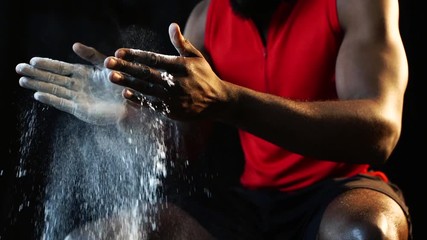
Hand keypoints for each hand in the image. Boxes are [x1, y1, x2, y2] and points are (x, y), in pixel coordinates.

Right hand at [16, 43, 125, 124]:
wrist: (131, 102)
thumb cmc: (122, 83)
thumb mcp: (106, 64)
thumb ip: (91, 55)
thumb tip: (74, 45)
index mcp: (83, 74)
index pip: (60, 68)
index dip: (46, 64)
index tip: (32, 60)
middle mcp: (77, 85)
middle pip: (52, 78)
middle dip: (36, 73)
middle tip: (18, 69)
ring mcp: (78, 98)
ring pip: (54, 90)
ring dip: (38, 85)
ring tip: (22, 80)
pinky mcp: (81, 110)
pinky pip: (62, 103)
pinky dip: (51, 99)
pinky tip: (38, 94)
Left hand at [104, 23, 231, 120]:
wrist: (217, 102)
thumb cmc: (204, 76)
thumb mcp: (196, 57)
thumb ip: (182, 43)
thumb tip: (172, 26)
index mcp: (181, 66)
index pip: (154, 59)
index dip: (136, 55)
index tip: (120, 51)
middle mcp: (176, 82)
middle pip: (147, 74)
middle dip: (126, 67)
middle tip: (108, 62)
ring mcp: (173, 98)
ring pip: (146, 89)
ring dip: (127, 83)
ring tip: (111, 77)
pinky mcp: (172, 111)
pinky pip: (152, 105)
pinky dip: (138, 100)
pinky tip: (125, 94)